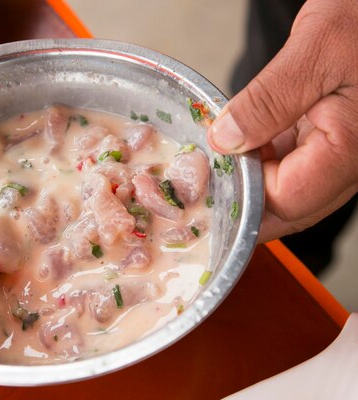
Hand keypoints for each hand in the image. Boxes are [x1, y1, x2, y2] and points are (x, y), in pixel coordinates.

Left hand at [208, 0, 357, 241]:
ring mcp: (341, 153)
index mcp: (352, 147)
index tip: (205, 182)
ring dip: (248, 181)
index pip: (288, 199)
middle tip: (200, 187)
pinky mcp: (330, 139)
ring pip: (288, 188)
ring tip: (210, 165)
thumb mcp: (315, 50)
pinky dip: (260, 160)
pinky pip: (291, 164)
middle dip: (243, 201)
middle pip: (289, 206)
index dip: (243, 199)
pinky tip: (234, 146)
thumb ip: (269, 101)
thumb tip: (225, 140)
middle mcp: (351, 161)